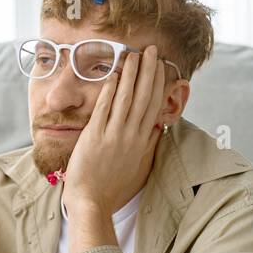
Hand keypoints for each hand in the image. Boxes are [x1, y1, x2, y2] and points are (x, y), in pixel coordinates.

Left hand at [62, 46, 166, 219]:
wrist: (92, 202)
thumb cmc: (111, 187)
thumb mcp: (137, 166)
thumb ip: (146, 145)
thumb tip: (155, 128)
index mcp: (141, 141)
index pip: (154, 106)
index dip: (158, 84)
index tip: (161, 66)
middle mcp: (131, 136)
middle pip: (143, 97)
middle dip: (148, 71)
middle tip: (151, 50)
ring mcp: (114, 136)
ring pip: (126, 99)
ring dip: (131, 74)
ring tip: (134, 54)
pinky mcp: (95, 137)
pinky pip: (104, 109)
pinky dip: (110, 91)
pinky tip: (114, 74)